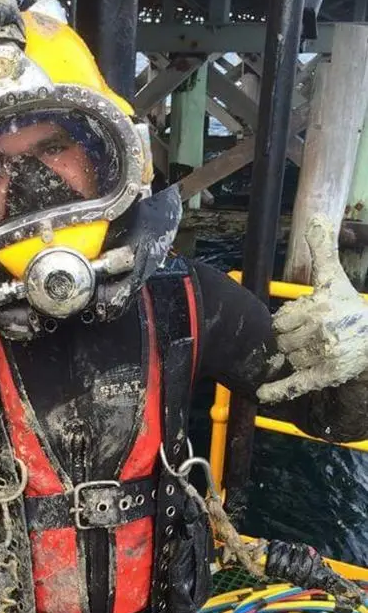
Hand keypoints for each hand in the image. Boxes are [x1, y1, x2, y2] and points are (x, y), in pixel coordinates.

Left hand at [257, 215, 367, 403]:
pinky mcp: (326, 375)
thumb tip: (316, 217)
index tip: (303, 321)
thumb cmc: (350, 307)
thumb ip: (323, 249)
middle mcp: (321, 331)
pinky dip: (277, 391)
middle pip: (282, 341)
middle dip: (291, 340)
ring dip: (295, 358)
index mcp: (319, 306)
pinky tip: (262, 395)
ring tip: (315, 351)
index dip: (288, 322)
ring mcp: (323, 355)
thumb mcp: (335, 277)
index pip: (281, 320)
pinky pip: (295, 384)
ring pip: (289, 359)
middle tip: (310, 337)